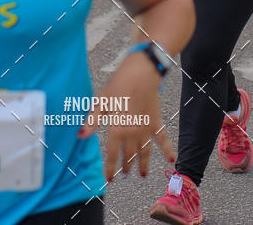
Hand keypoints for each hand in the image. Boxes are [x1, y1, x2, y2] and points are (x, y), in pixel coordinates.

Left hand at [78, 52, 173, 180]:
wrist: (141, 72)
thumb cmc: (118, 84)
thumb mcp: (101, 101)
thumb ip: (92, 121)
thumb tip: (81, 136)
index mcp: (117, 129)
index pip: (112, 155)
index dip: (110, 168)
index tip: (109, 179)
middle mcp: (132, 133)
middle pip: (129, 155)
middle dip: (126, 166)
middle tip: (125, 174)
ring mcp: (146, 129)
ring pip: (145, 152)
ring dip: (143, 164)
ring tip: (142, 174)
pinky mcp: (156, 121)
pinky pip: (162, 139)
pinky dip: (167, 149)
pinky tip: (171, 159)